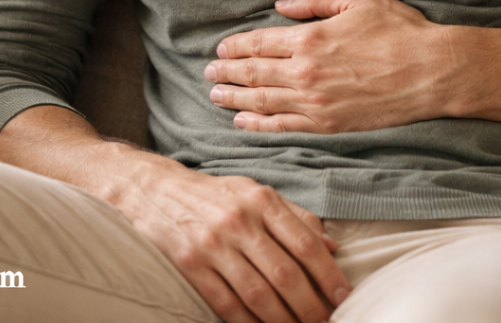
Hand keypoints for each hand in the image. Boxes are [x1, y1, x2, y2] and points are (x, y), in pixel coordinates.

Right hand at [117, 154, 349, 322]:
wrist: (155, 190)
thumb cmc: (215, 194)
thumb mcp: (255, 192)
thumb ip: (295, 216)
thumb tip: (331, 247)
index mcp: (261, 199)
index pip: (305, 243)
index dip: (328, 275)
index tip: (344, 297)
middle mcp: (239, 220)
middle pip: (285, 274)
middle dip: (311, 307)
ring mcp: (213, 244)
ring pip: (258, 295)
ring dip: (283, 321)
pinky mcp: (191, 266)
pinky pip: (227, 304)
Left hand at [205, 0, 453, 132]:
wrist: (431, 72)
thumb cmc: (398, 30)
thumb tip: (281, 5)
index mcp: (309, 38)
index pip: (259, 43)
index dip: (235, 47)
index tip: (220, 49)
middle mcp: (305, 72)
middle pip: (253, 74)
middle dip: (226, 73)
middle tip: (207, 73)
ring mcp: (315, 102)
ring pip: (262, 101)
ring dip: (234, 99)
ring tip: (215, 95)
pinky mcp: (329, 124)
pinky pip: (284, 125)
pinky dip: (259, 124)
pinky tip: (243, 122)